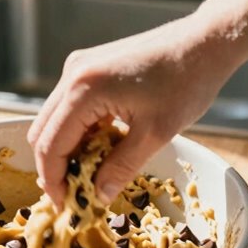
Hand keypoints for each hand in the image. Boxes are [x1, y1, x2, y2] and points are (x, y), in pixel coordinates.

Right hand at [28, 9, 234, 208]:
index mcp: (84, 89)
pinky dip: (78, 131)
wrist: (205, 42)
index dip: (53, 180)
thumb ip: (121, 167)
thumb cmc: (186, 81)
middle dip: (54, 167)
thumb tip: (99, 196)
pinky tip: (99, 148)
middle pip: (43, 131)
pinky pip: (71, 106)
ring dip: (66, 149)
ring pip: (55, 119)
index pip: (50, 144)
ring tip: (88, 175)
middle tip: (73, 195)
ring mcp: (80, 67)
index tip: (64, 205)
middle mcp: (73, 74)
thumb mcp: (155, 133)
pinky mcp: (90, 67)